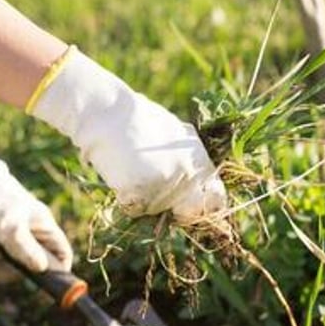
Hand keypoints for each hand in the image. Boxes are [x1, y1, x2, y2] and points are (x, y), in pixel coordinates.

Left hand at [0, 122, 72, 272]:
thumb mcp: (8, 223)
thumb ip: (25, 246)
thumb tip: (42, 270)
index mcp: (44, 225)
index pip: (62, 255)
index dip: (56, 272)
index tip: (38, 283)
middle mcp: (32, 231)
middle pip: (32, 266)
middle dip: (12, 268)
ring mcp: (14, 233)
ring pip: (9, 263)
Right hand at [29, 47, 226, 221]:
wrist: (107, 113)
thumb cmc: (133, 119)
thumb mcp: (171, 133)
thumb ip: (183, 158)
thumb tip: (188, 185)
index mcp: (198, 156)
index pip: (216, 198)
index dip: (203, 208)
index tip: (187, 210)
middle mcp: (188, 172)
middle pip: (187, 212)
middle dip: (174, 213)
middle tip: (154, 198)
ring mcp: (167, 183)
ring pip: (155, 210)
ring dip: (141, 199)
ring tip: (129, 169)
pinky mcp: (144, 191)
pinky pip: (132, 208)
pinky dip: (123, 197)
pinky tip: (119, 173)